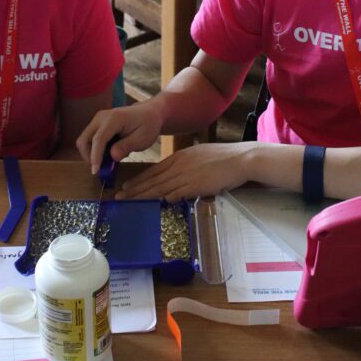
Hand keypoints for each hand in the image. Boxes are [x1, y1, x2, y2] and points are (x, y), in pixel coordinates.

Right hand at [76, 102, 162, 172]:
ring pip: (85, 140)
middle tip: (102, 168)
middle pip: (84, 139)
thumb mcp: (142, 139)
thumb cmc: (148, 125)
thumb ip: (127, 146)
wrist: (149, 113)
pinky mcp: (97, 124)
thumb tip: (112, 156)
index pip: (98, 139)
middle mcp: (101, 117)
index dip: (95, 156)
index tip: (95, 171)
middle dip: (89, 156)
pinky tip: (109, 153)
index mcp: (114, 119)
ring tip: (109, 160)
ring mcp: (98, 120)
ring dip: (92, 153)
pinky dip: (96, 149)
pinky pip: (90, 139)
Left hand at [117, 143, 256, 200]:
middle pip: (153, 179)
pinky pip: (177, 192)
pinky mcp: (196, 184)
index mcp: (180, 157)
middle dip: (135, 189)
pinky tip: (155, 204)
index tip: (127, 186)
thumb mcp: (199, 156)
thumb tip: (176, 179)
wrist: (240, 158)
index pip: (154, 170)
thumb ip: (185, 166)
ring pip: (160, 187)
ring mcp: (187, 175)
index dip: (140, 179)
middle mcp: (179, 165)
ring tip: (129, 201)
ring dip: (144, 196)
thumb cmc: (223, 158)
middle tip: (120, 196)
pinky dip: (166, 198)